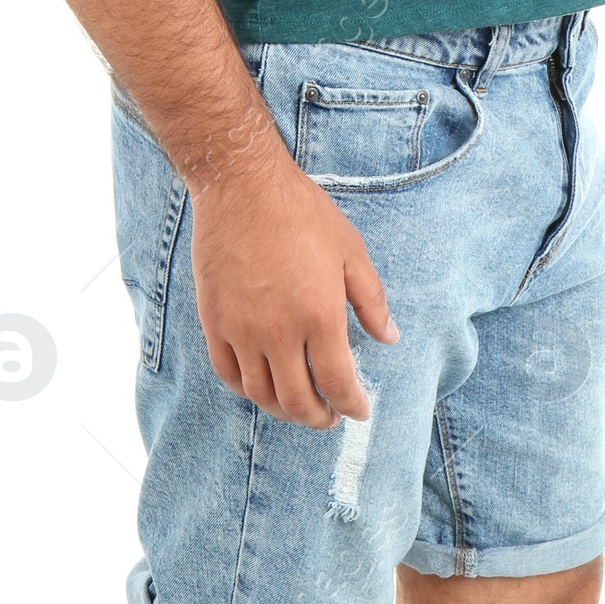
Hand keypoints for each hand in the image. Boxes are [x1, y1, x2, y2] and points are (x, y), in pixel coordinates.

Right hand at [189, 151, 398, 428]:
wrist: (242, 185)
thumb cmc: (301, 212)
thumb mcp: (350, 250)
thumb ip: (371, 300)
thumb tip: (389, 338)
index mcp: (318, 314)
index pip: (337, 384)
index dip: (352, 406)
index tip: (359, 409)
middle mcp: (278, 331)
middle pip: (297, 402)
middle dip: (319, 418)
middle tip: (330, 415)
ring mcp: (241, 328)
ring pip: (261, 394)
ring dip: (283, 409)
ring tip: (298, 404)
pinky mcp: (215, 320)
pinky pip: (228, 373)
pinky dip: (246, 388)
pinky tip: (262, 382)